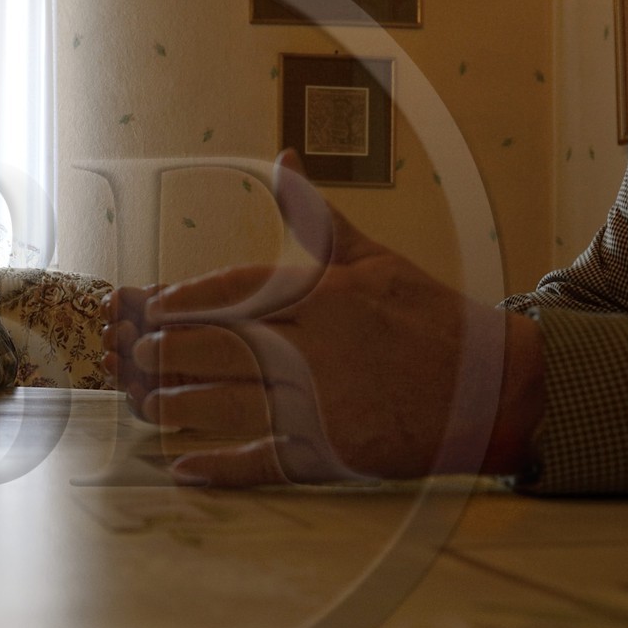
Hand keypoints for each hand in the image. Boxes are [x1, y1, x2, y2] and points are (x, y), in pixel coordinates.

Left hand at [104, 152, 544, 485]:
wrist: (494, 387)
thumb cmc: (429, 319)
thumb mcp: (374, 258)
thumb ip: (317, 216)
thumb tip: (284, 159)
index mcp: (328, 296)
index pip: (240, 292)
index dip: (191, 300)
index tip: (155, 306)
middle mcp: (320, 348)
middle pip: (224, 347)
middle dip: (172, 352)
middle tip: (133, 355)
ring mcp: (324, 405)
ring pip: (234, 403)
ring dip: (183, 404)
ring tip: (148, 404)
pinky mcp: (332, 452)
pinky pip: (265, 461)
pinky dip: (222, 467)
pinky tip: (185, 467)